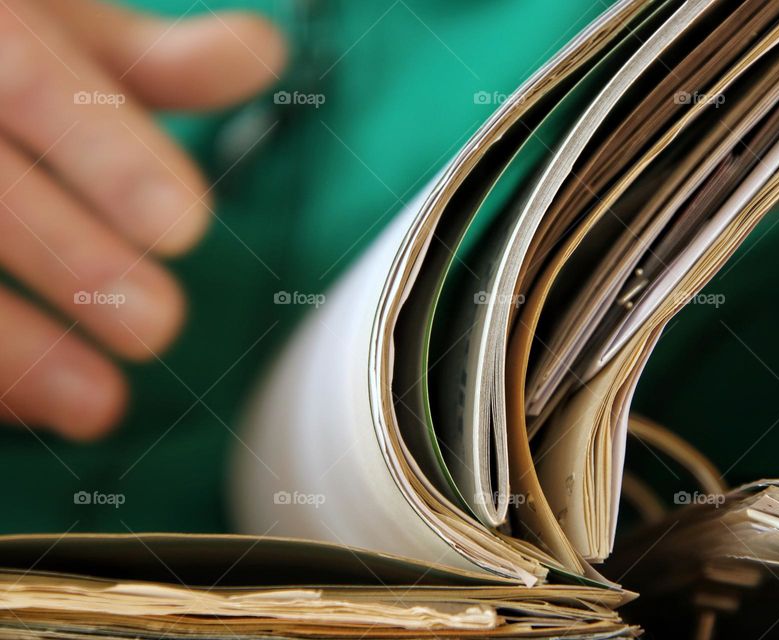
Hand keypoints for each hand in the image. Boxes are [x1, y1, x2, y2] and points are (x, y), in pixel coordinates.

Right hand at [0, 0, 285, 439]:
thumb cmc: (6, 55)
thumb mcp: (70, 39)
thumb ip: (158, 61)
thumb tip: (264, 50)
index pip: (32, 81)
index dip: (104, 155)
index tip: (184, 228)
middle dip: (73, 260)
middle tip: (158, 325)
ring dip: (13, 348)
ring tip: (99, 407)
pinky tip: (30, 413)